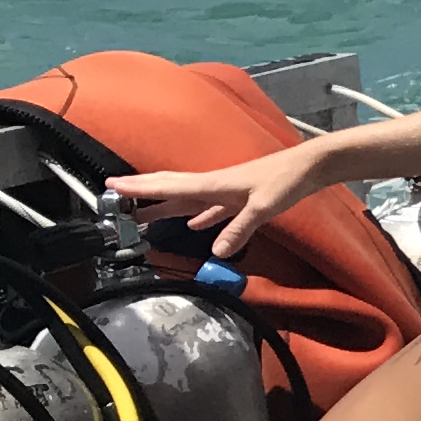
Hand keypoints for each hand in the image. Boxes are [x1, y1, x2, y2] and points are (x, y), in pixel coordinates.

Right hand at [110, 147, 329, 261]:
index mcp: (212, 184)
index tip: (111, 186)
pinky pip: (211, 208)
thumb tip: (217, 252)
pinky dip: (199, 216)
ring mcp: (226, 191)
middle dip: (142, 192)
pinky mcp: (240, 198)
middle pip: (170, 188)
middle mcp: (213, 185)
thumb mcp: (263, 207)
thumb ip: (239, 229)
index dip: (139, 188)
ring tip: (143, 217)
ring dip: (164, 206)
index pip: (168, 186)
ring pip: (187, 199)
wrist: (309, 168)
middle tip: (113, 196)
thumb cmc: (286, 182)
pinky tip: (194, 226)